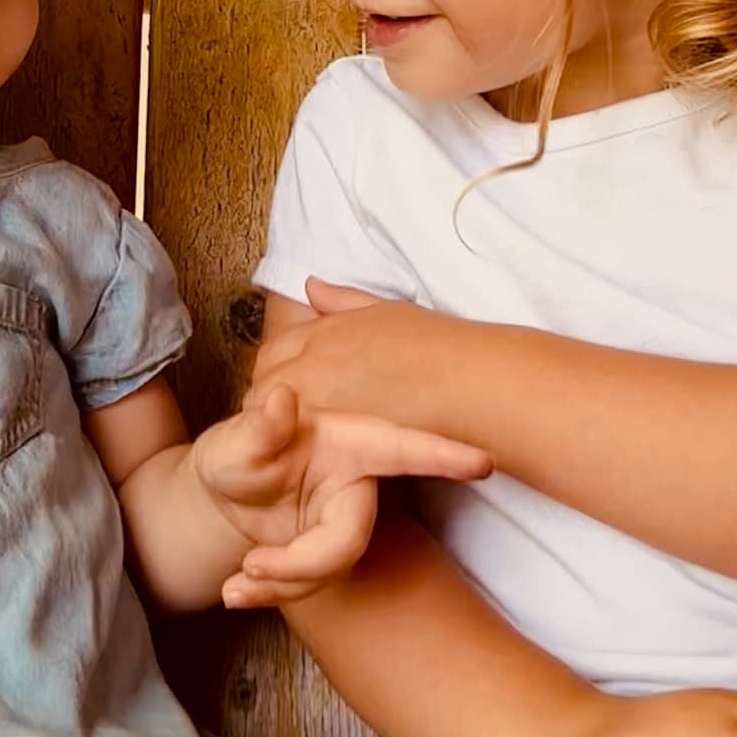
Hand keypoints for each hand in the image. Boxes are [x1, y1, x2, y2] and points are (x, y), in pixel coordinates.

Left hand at [192, 383, 490, 608]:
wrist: (223, 494)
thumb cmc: (238, 451)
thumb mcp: (235, 440)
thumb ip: (258, 428)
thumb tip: (281, 398)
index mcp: (347, 443)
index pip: (400, 448)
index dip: (442, 455)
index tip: (484, 461)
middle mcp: (354, 484)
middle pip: (350, 540)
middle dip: (301, 565)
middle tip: (250, 566)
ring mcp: (344, 522)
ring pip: (330, 571)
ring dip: (281, 586)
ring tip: (234, 585)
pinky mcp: (327, 554)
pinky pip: (312, 586)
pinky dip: (272, 595)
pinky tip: (237, 590)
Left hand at [252, 281, 481, 427]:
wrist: (470, 384)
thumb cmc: (440, 348)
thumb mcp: (387, 311)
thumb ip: (342, 301)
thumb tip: (310, 285)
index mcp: (326, 329)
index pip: (277, 348)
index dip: (282, 367)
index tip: (295, 383)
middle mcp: (313, 360)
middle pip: (265, 379)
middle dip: (271, 393)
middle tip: (293, 413)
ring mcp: (319, 398)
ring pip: (271, 410)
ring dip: (279, 420)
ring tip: (301, 435)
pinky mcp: (330, 434)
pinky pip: (294, 437)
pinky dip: (295, 442)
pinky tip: (315, 451)